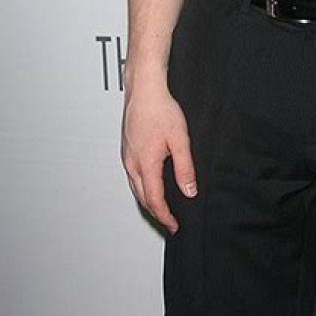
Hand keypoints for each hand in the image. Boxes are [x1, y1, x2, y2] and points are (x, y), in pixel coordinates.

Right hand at [121, 82, 196, 233]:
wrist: (144, 90)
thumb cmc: (160, 109)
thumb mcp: (180, 140)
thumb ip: (185, 168)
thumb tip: (189, 191)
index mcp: (145, 164)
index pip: (154, 201)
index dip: (165, 216)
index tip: (174, 225)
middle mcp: (131, 163)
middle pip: (142, 198)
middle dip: (156, 213)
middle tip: (169, 221)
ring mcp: (127, 156)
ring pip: (135, 188)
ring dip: (148, 201)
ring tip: (161, 207)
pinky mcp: (126, 149)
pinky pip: (133, 176)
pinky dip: (142, 187)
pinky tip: (150, 183)